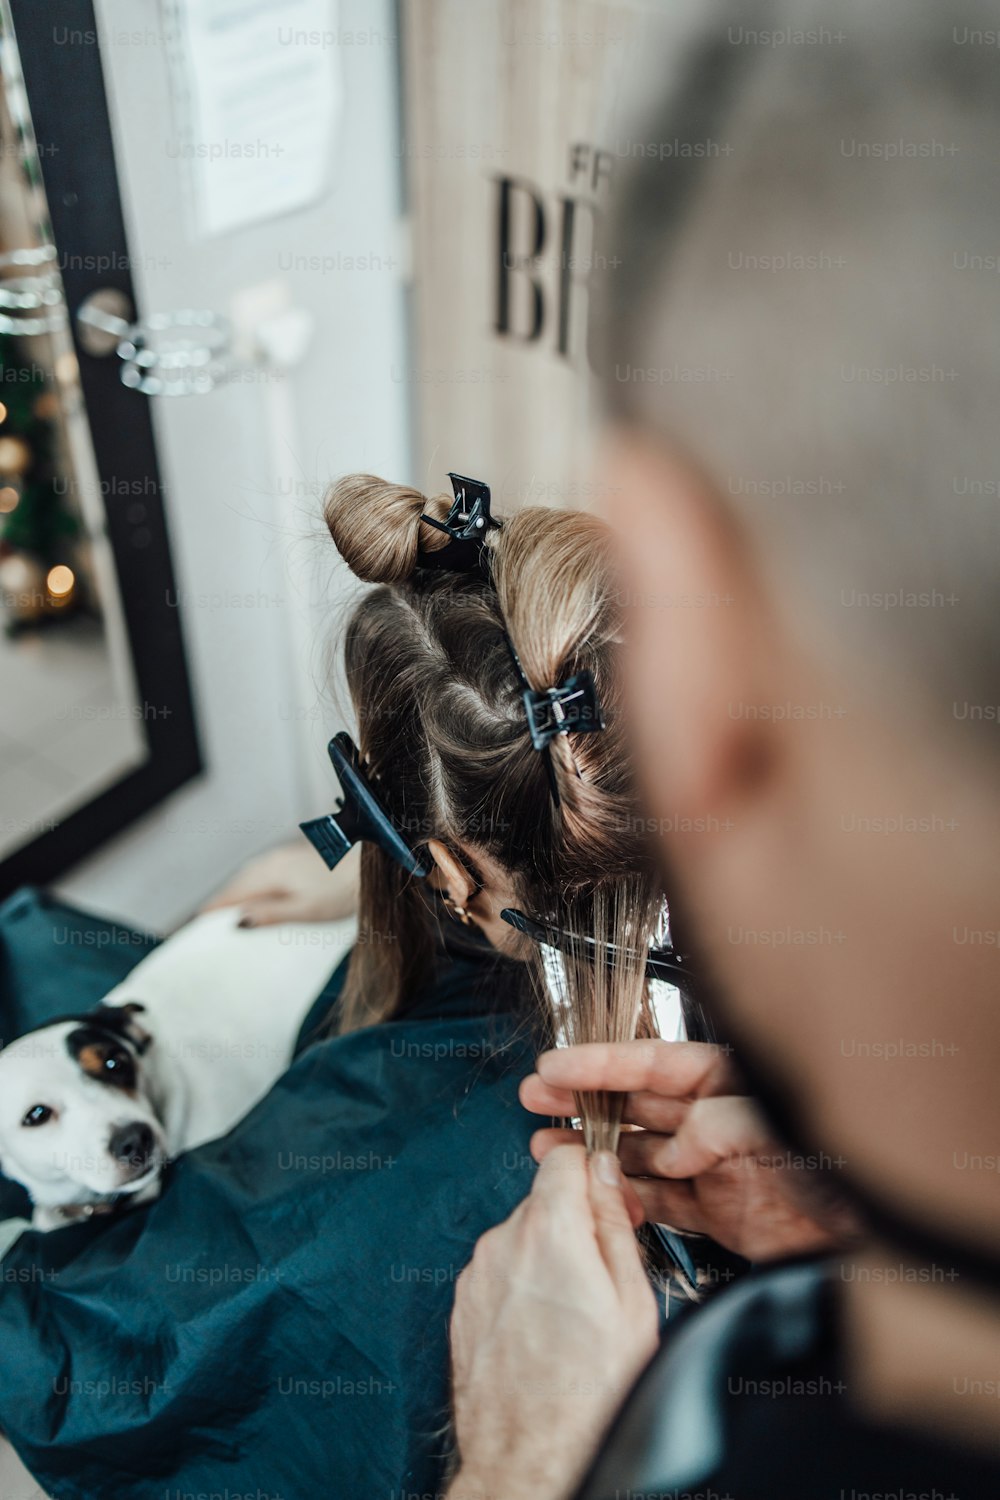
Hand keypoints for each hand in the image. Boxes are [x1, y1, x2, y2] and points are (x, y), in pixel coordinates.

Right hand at [200, 842, 358, 926]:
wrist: (371, 865)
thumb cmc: (342, 891)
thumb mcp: (305, 910)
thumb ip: (270, 915)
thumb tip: (238, 921)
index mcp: (270, 873)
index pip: (232, 893)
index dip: (214, 910)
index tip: (199, 925)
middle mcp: (273, 860)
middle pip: (239, 883)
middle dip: (224, 902)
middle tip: (210, 924)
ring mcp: (285, 856)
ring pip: (252, 876)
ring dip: (239, 892)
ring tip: (231, 913)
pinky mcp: (297, 857)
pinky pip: (266, 872)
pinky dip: (256, 885)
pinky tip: (262, 895)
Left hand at [447, 1144, 658, 1499]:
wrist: (529, 1460)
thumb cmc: (586, 1394)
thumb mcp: (631, 1301)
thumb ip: (613, 1222)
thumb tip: (605, 1174)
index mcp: (548, 1231)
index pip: (564, 1155)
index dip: (596, 1173)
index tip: (612, 1202)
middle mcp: (502, 1243)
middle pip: (545, 1200)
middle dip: (575, 1222)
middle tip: (604, 1271)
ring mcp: (477, 1274)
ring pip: (522, 1238)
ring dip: (548, 1258)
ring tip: (574, 1315)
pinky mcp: (464, 1304)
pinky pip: (501, 1272)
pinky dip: (523, 1287)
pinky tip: (545, 1331)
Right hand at [521, 1041, 857, 1262]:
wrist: (876, 1242)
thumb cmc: (844, 1167)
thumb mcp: (783, 1126)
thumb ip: (725, 1125)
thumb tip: (677, 1144)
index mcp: (730, 1081)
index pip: (652, 1061)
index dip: (600, 1063)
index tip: (554, 1066)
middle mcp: (716, 1118)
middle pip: (635, 1102)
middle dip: (582, 1098)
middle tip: (534, 1098)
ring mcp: (714, 1166)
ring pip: (636, 1152)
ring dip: (590, 1150)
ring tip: (545, 1149)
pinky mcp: (717, 1213)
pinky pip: (657, 1202)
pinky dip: (623, 1198)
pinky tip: (592, 1194)